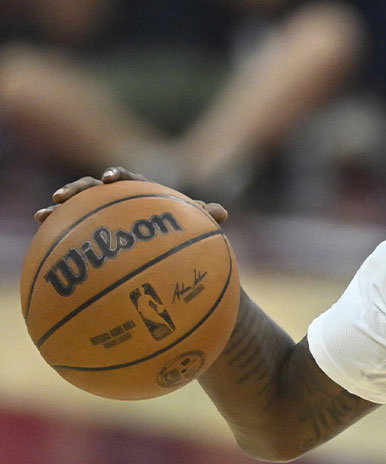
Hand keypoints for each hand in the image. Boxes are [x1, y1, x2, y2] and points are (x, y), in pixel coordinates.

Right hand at [33, 166, 227, 225]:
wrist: (172, 245)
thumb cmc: (183, 230)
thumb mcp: (195, 223)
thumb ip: (204, 215)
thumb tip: (222, 212)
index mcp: (140, 192)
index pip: (127, 179)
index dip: (117, 176)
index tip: (110, 179)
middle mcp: (117, 199)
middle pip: (94, 188)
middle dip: (79, 189)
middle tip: (64, 195)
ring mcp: (102, 214)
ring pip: (77, 206)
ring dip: (60, 208)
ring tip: (43, 214)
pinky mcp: (93, 230)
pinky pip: (73, 230)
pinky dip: (57, 231)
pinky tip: (43, 237)